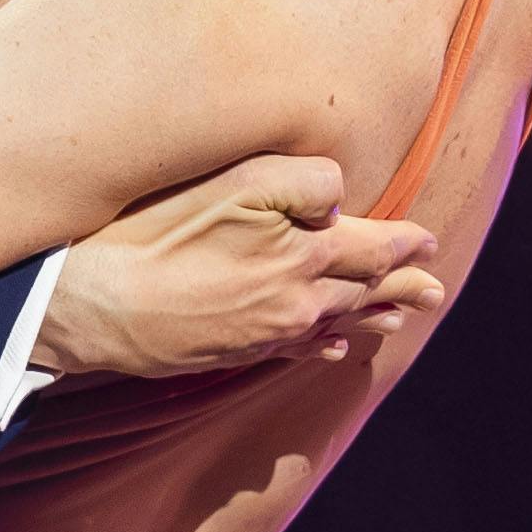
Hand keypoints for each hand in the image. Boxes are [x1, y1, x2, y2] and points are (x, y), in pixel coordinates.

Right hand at [36, 159, 442, 387]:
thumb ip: (304, 181)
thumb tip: (342, 200)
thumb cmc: (158, 235)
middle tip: (434, 288)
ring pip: (336, 324)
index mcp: (307, 257)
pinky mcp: (237, 350)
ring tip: (400, 319)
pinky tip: (334, 348)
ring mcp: (268, 333)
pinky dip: (324, 346)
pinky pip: (297, 350)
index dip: (406, 242)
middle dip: (403, 286)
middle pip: (366, 292)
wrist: (97, 306)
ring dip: (372, 318)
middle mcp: (299, 303)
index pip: (376, 248)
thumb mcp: (234, 183)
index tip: (428, 239)